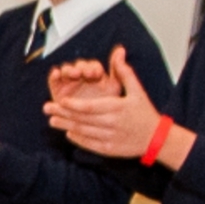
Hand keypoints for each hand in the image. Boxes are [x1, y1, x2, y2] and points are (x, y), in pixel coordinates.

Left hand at [43, 46, 162, 157]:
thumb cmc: (145, 113)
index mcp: (117, 108)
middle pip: (82, 119)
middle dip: (63, 114)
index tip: (61, 100)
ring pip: (84, 132)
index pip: (90, 107)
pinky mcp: (110, 150)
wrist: (157, 139)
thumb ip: (124, 73)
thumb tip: (119, 53)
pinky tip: (68, 133)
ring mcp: (110, 138)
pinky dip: (78, 139)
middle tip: (47, 108)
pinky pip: (90, 144)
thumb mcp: (138, 91)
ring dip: (66, 126)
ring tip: (52, 121)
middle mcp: (112, 124)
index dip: (73, 104)